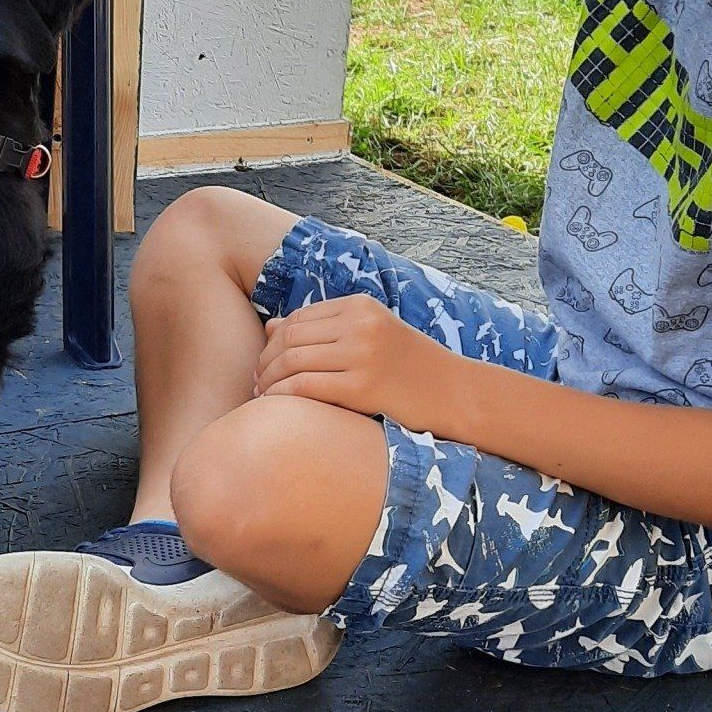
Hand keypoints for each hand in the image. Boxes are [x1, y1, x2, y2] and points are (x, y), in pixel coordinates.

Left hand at [255, 296, 461, 432]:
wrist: (455, 394)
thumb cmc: (410, 368)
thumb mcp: (371, 335)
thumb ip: (325, 328)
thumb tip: (271, 327)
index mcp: (361, 306)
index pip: (298, 318)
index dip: (272, 341)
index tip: (263, 362)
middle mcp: (360, 324)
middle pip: (290, 338)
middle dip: (265, 361)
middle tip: (256, 381)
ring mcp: (362, 353)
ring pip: (292, 361)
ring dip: (268, 380)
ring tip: (261, 395)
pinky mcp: (362, 386)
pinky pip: (304, 387)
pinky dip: (280, 396)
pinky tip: (272, 406)